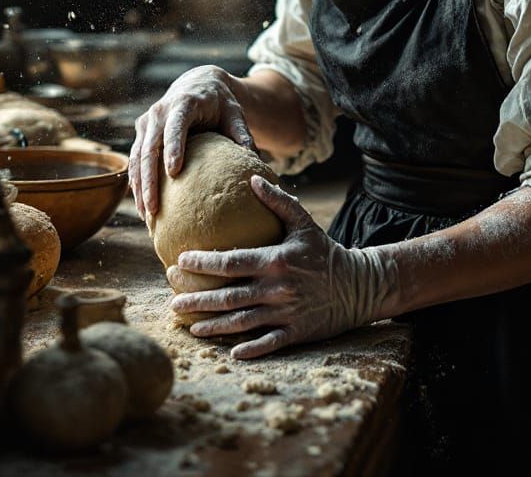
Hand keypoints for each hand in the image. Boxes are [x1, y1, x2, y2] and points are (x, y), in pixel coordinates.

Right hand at [129, 65, 254, 221]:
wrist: (198, 84)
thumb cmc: (220, 103)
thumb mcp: (234, 113)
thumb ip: (242, 133)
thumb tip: (254, 160)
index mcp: (184, 103)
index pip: (175, 126)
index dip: (173, 147)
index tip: (173, 172)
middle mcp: (160, 111)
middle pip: (150, 147)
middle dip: (150, 179)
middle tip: (155, 209)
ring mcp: (147, 122)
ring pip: (137, 157)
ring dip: (140, 187)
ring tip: (148, 217)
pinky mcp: (142, 132)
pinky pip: (135, 160)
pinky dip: (137, 183)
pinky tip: (144, 206)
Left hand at [168, 175, 396, 359]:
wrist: (357, 285)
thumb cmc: (324, 251)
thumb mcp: (304, 223)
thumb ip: (278, 201)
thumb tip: (253, 179)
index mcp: (276, 260)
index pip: (231, 261)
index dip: (204, 262)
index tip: (180, 260)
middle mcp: (277, 288)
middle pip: (228, 296)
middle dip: (198, 299)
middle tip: (173, 301)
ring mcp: (286, 313)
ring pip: (241, 323)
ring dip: (213, 326)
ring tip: (190, 327)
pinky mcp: (296, 332)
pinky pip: (268, 343)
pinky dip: (249, 349)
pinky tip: (230, 352)